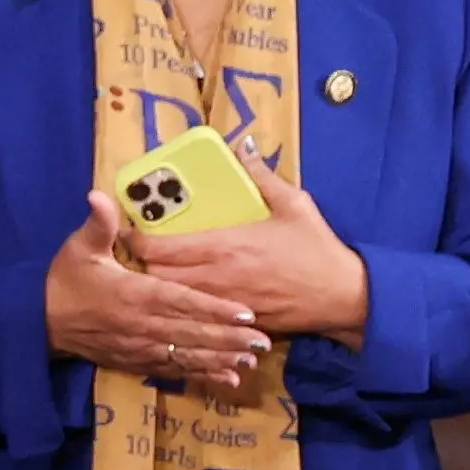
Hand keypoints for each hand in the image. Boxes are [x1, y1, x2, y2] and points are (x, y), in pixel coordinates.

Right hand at [45, 191, 268, 392]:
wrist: (40, 322)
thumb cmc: (64, 280)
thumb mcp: (78, 248)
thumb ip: (97, 224)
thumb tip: (98, 195)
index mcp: (133, 294)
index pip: (181, 301)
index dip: (214, 308)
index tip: (244, 312)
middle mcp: (141, 325)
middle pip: (192, 333)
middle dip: (229, 338)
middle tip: (262, 340)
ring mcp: (140, 347)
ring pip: (187, 355)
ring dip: (221, 358)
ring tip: (251, 359)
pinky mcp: (136, 362)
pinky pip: (174, 370)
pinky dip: (201, 375)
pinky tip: (227, 379)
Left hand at [136, 137, 368, 345]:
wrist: (340, 296)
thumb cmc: (316, 249)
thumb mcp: (294, 205)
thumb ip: (263, 177)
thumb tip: (244, 148)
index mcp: (224, 245)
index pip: (158, 247)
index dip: (135, 239)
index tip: (129, 228)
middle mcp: (214, 276)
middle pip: (152, 275)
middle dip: (139, 263)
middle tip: (138, 250)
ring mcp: (220, 303)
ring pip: (168, 297)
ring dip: (157, 284)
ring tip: (154, 270)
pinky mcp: (229, 322)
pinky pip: (193, 314)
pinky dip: (180, 304)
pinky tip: (180, 294)